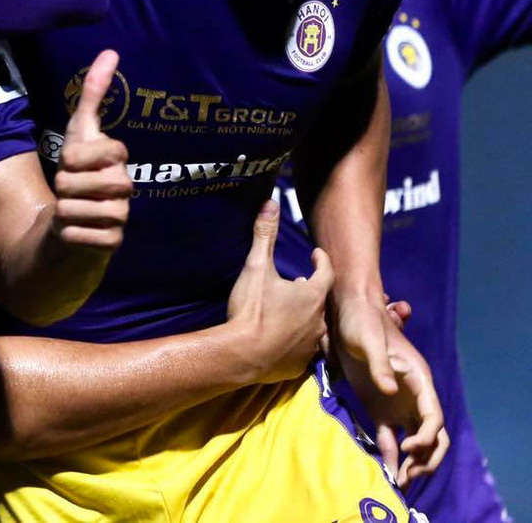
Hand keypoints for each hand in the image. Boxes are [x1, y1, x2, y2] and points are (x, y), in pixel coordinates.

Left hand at [49, 49, 130, 252]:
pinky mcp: (112, 244)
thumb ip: (93, 93)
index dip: (76, 156)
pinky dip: (68, 233)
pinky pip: (78, 235)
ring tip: (71, 209)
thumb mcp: (79, 131)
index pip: (102, 150)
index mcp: (118, 161)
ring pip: (74, 209)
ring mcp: (121, 218)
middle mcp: (125, 188)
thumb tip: (110, 51)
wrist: (72, 221)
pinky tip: (73, 231)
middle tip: (68, 188)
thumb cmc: (78, 171)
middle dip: (62, 184)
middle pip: (76, 180)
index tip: (72, 161)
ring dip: (62, 209)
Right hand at [220, 200, 331, 386]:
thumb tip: (271, 203)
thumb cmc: (252, 310)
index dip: (321, 261)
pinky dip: (294, 342)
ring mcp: (310, 345)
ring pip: (313, 327)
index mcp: (312, 295)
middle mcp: (318, 320)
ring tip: (290, 313)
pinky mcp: (299, 364)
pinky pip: (301, 350)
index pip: (326, 272)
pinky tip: (282, 341)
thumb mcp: (256, 267)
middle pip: (320, 301)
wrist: (242, 355)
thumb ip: (265, 236)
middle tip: (299, 284)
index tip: (316, 255)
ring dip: (304, 318)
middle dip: (311, 292)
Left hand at [333, 294, 448, 488]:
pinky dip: (389, 454)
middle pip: (432, 434)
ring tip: (397, 481)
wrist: (347, 313)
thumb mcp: (369, 341)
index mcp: (419, 380)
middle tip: (406, 475)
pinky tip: (382, 470)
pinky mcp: (379, 409)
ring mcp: (398, 404)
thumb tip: (391, 391)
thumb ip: (380, 366)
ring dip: (410, 461)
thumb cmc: (362, 323)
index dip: (426, 436)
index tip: (407, 448)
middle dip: (425, 457)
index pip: (434, 416)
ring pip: (415, 440)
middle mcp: (414, 396)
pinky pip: (390, 437)